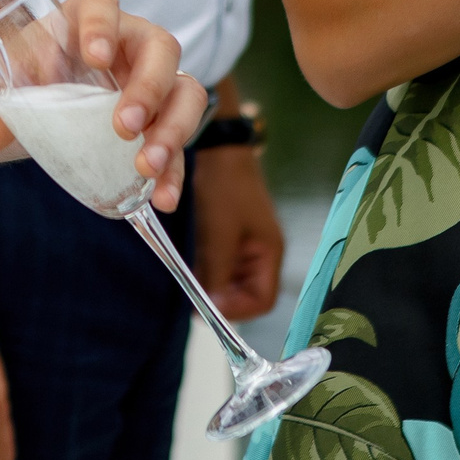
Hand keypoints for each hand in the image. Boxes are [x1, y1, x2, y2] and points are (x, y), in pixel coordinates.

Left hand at [0, 0, 207, 210]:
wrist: (43, 95)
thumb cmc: (33, 73)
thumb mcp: (13, 84)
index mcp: (88, 19)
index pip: (101, 7)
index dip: (103, 26)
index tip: (96, 56)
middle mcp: (131, 42)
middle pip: (161, 47)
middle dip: (148, 87)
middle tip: (123, 125)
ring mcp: (154, 78)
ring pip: (185, 92)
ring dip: (172, 130)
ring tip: (146, 165)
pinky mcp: (162, 116)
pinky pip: (180, 140)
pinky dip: (174, 170)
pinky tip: (162, 197)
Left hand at [193, 145, 283, 319]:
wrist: (217, 149)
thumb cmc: (224, 187)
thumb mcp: (219, 233)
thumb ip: (217, 271)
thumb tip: (211, 306)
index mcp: (269, 252)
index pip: (262, 300)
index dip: (237, 310)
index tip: (208, 308)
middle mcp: (262, 251)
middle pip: (247, 293)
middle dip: (222, 298)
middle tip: (193, 299)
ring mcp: (247, 243)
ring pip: (232, 279)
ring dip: (213, 283)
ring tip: (190, 281)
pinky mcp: (231, 233)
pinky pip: (222, 261)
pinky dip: (207, 267)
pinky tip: (190, 264)